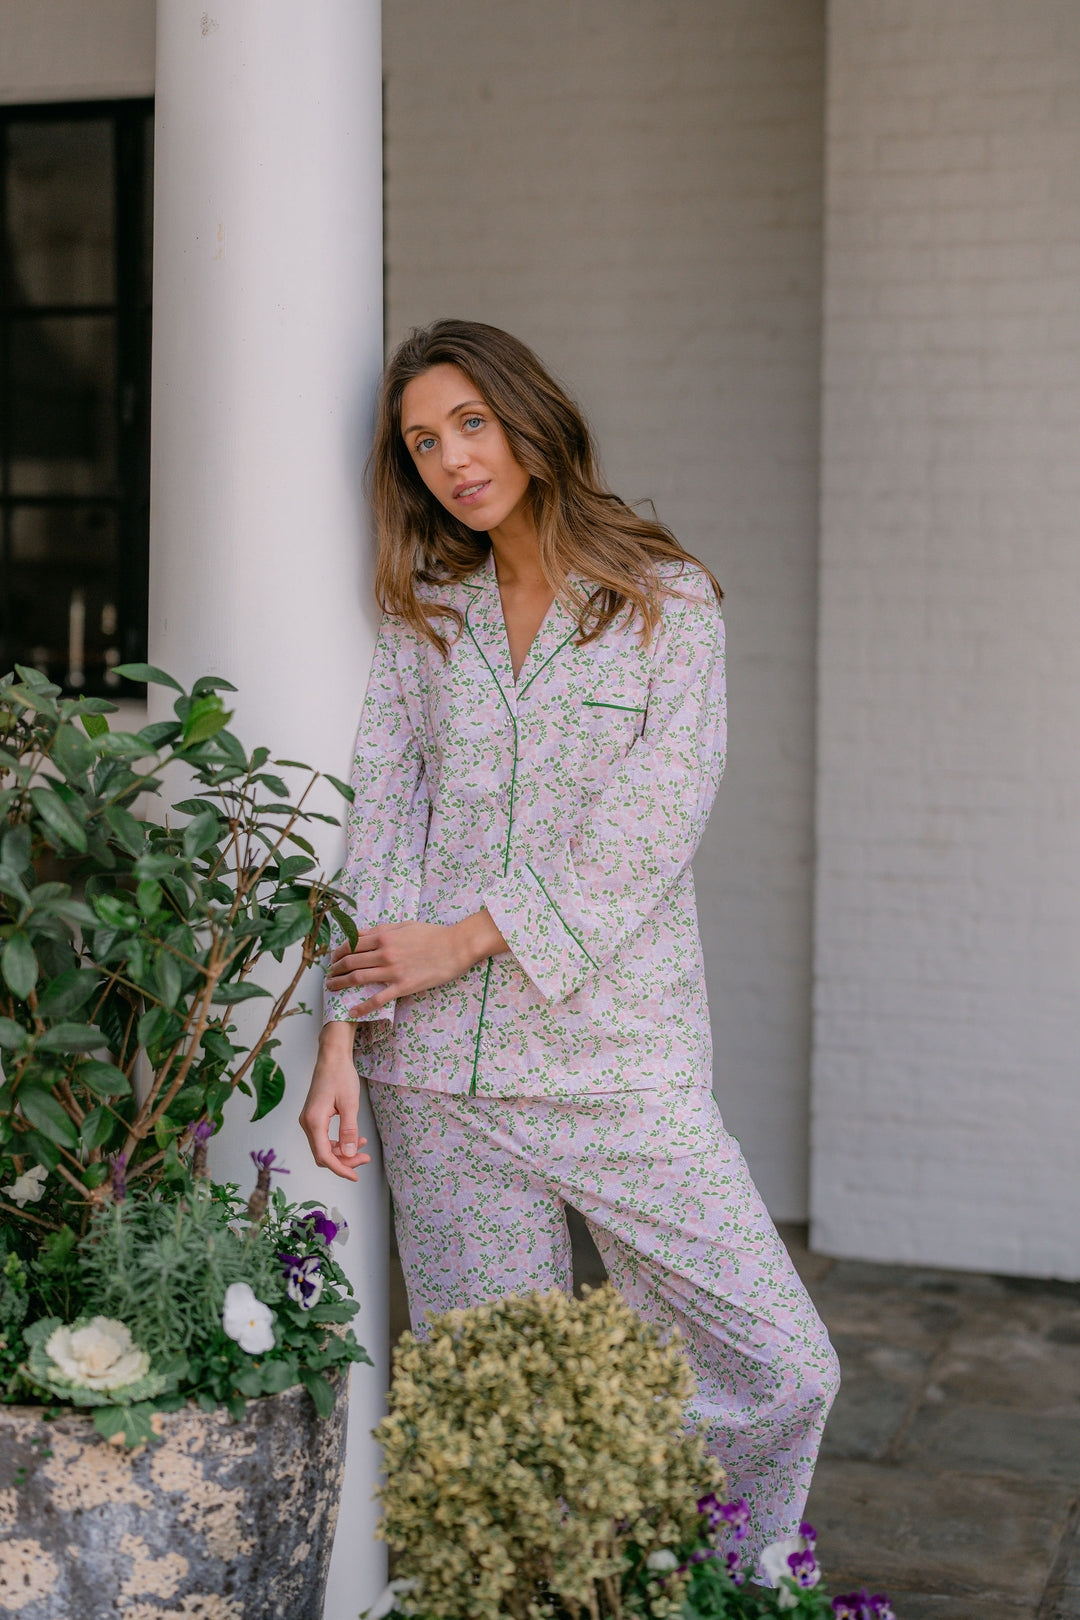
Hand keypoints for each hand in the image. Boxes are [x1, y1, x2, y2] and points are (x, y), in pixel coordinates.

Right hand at [299, 1022, 371, 1180]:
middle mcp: (307, 1123)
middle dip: (344, 1160)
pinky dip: (339, 1141)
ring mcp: (308, 1120)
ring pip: (324, 1147)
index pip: (324, 1155)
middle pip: (323, 1154)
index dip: (340, 1168)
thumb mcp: (350, 1104)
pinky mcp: (314, 1116)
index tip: (355, 1176)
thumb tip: (349, 1153)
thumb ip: (349, 1130)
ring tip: (363, 1147)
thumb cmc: (340, 1075)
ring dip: (342, 1151)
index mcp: (314, 1121)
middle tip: (365, 1158)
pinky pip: (324, 1137)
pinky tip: (355, 1138)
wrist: (332, 1057)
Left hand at [326, 911, 507, 1016]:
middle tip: (328, 975)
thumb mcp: (404, 925)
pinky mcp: (403, 986)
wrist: (455, 947)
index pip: (350, 944)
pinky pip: (378, 999)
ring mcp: (393, 971)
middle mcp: (384, 953)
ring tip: (331, 988)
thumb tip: (360, 934)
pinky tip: (352, 1012)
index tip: (332, 959)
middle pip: (349, 962)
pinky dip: (362, 1007)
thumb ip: (381, 930)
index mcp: (384, 936)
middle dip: (334, 969)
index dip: (336, 953)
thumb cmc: (432, 934)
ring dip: (340, 984)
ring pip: (358, 979)